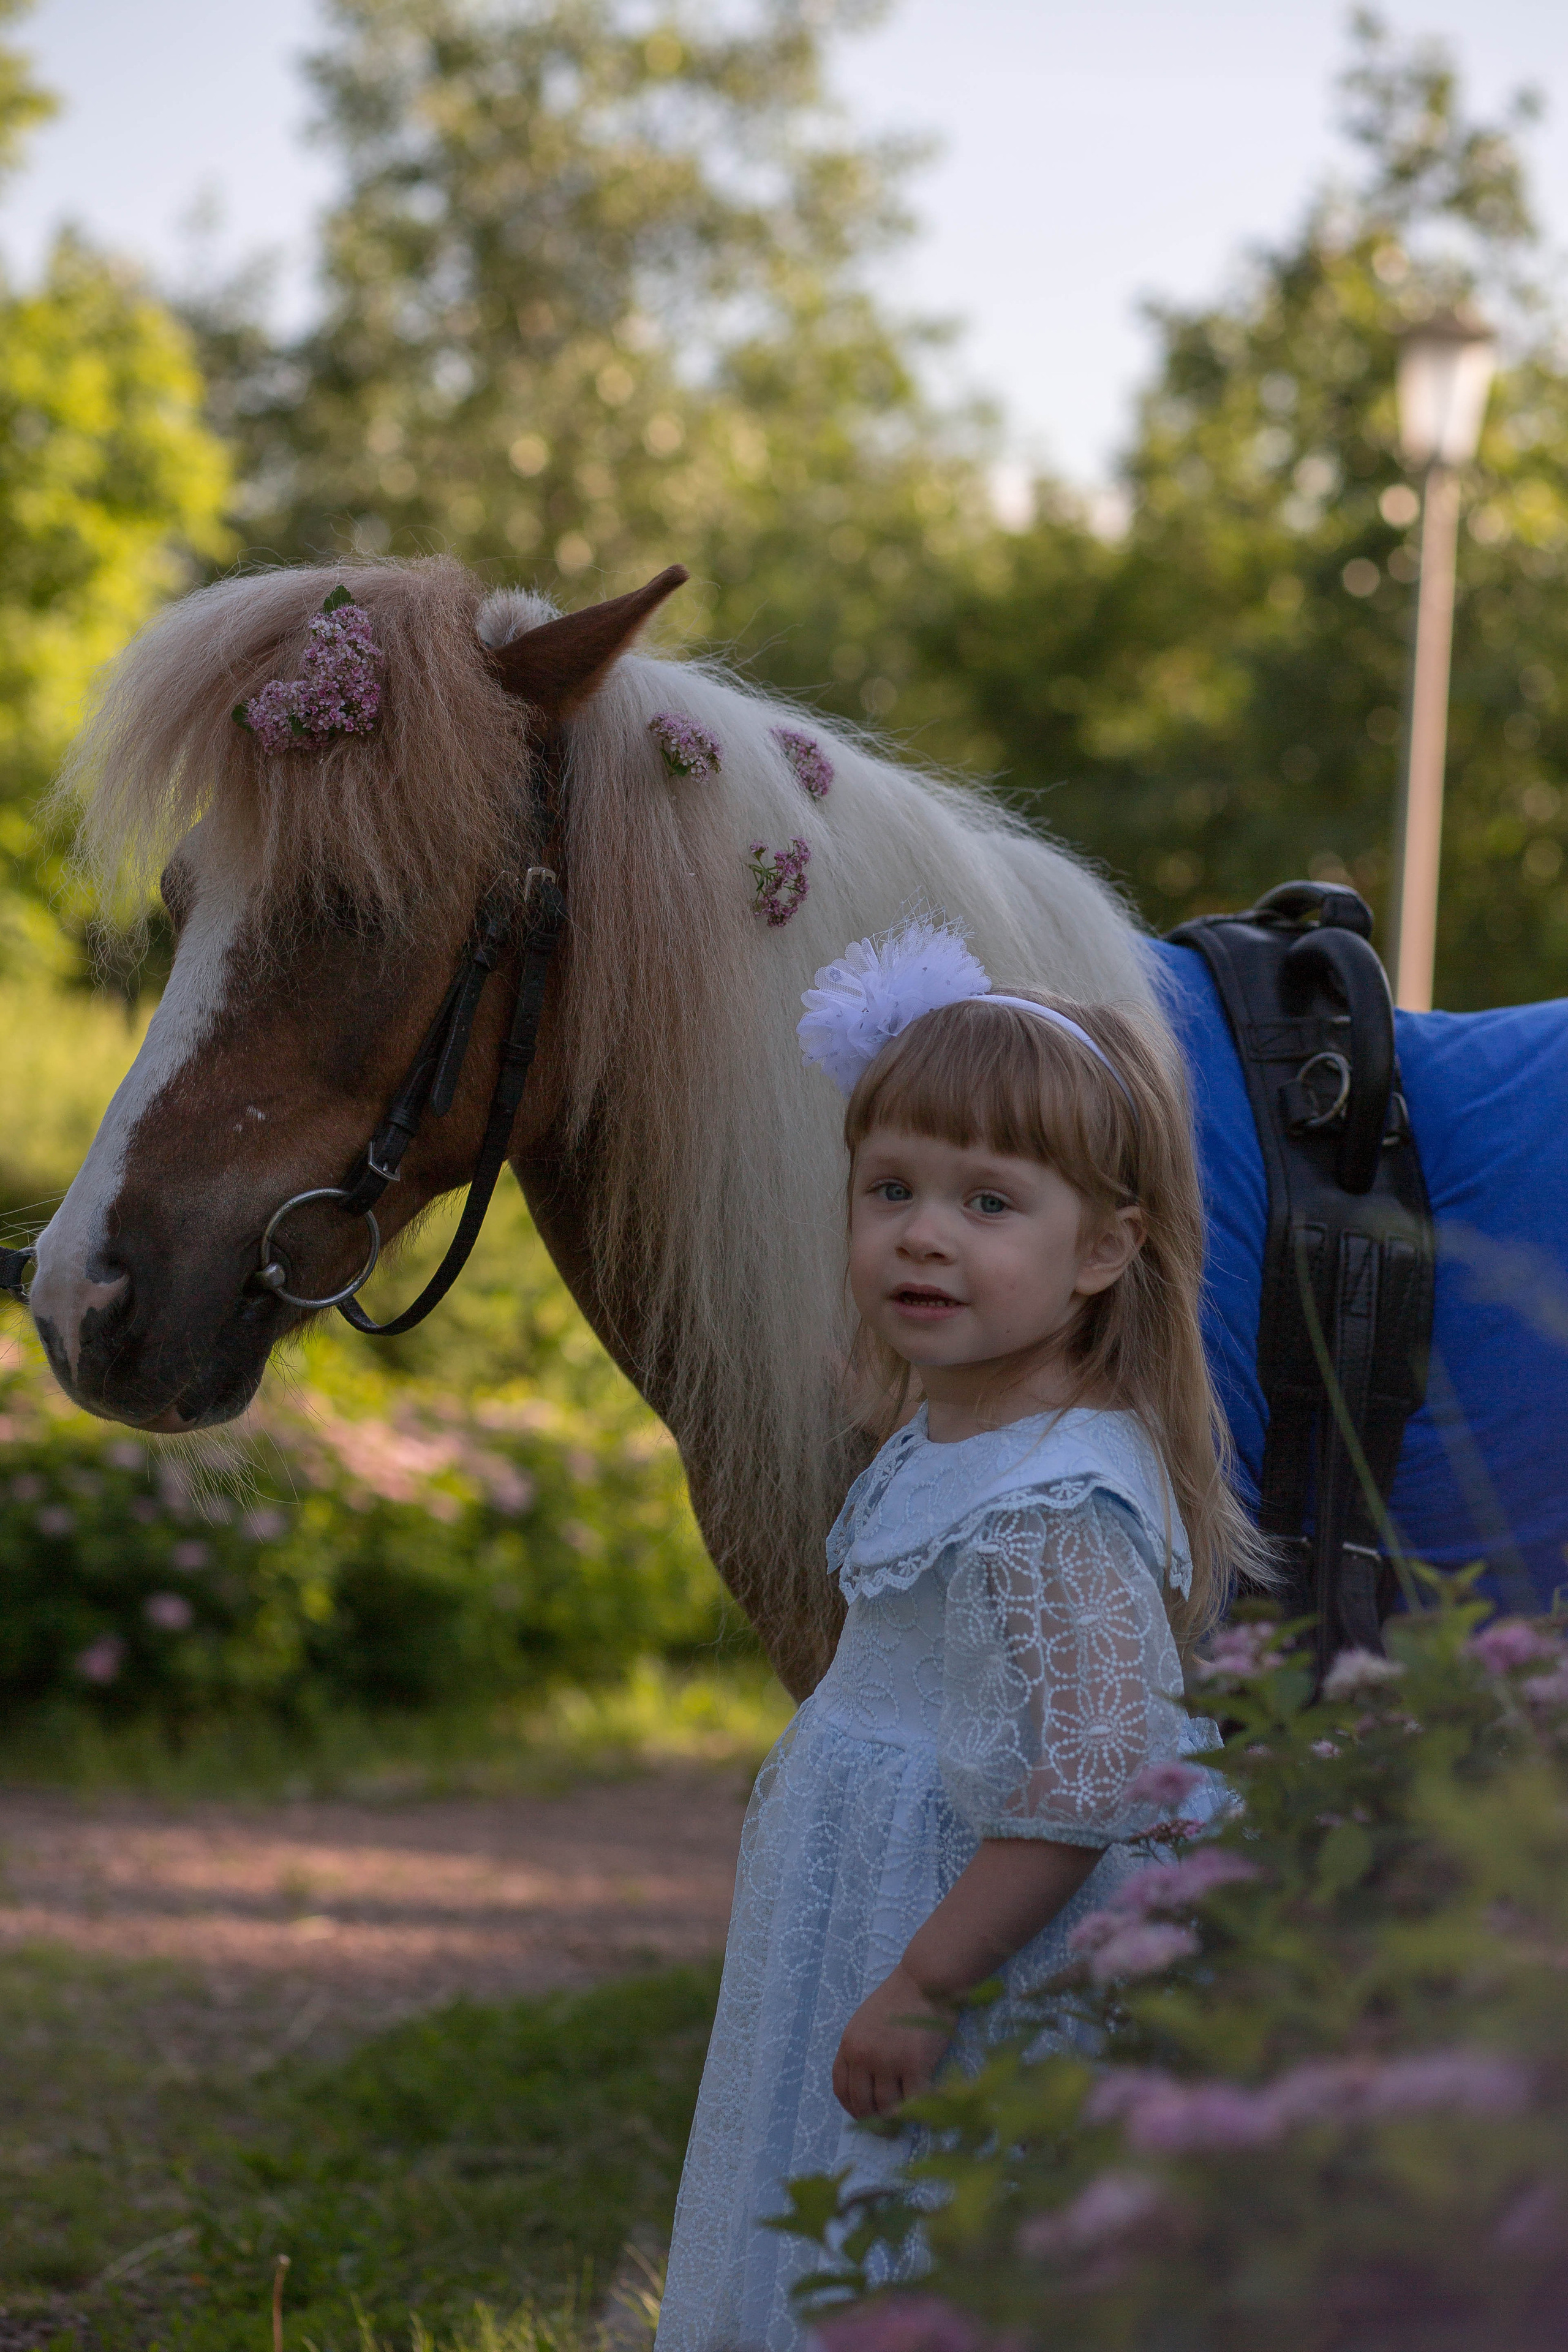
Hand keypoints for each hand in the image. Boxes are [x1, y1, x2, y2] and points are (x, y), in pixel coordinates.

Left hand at [832, 1961, 953, 2119]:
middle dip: (873, 2121)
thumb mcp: (865, 2020)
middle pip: (862, 2103)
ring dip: (895, 2119)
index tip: (863, 2116)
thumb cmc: (900, 1997)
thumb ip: (861, 2048)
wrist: (925, 1979)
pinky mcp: (914, 2065)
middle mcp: (864, 2055)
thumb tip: (866, 2084)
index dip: (850, 2107)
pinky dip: (917, 2109)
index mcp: (849, 2044)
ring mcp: (888, 2061)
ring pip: (887, 2106)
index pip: (841, 2087)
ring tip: (904, 2123)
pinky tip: (923, 2109)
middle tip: (886, 2129)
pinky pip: (912, 2101)